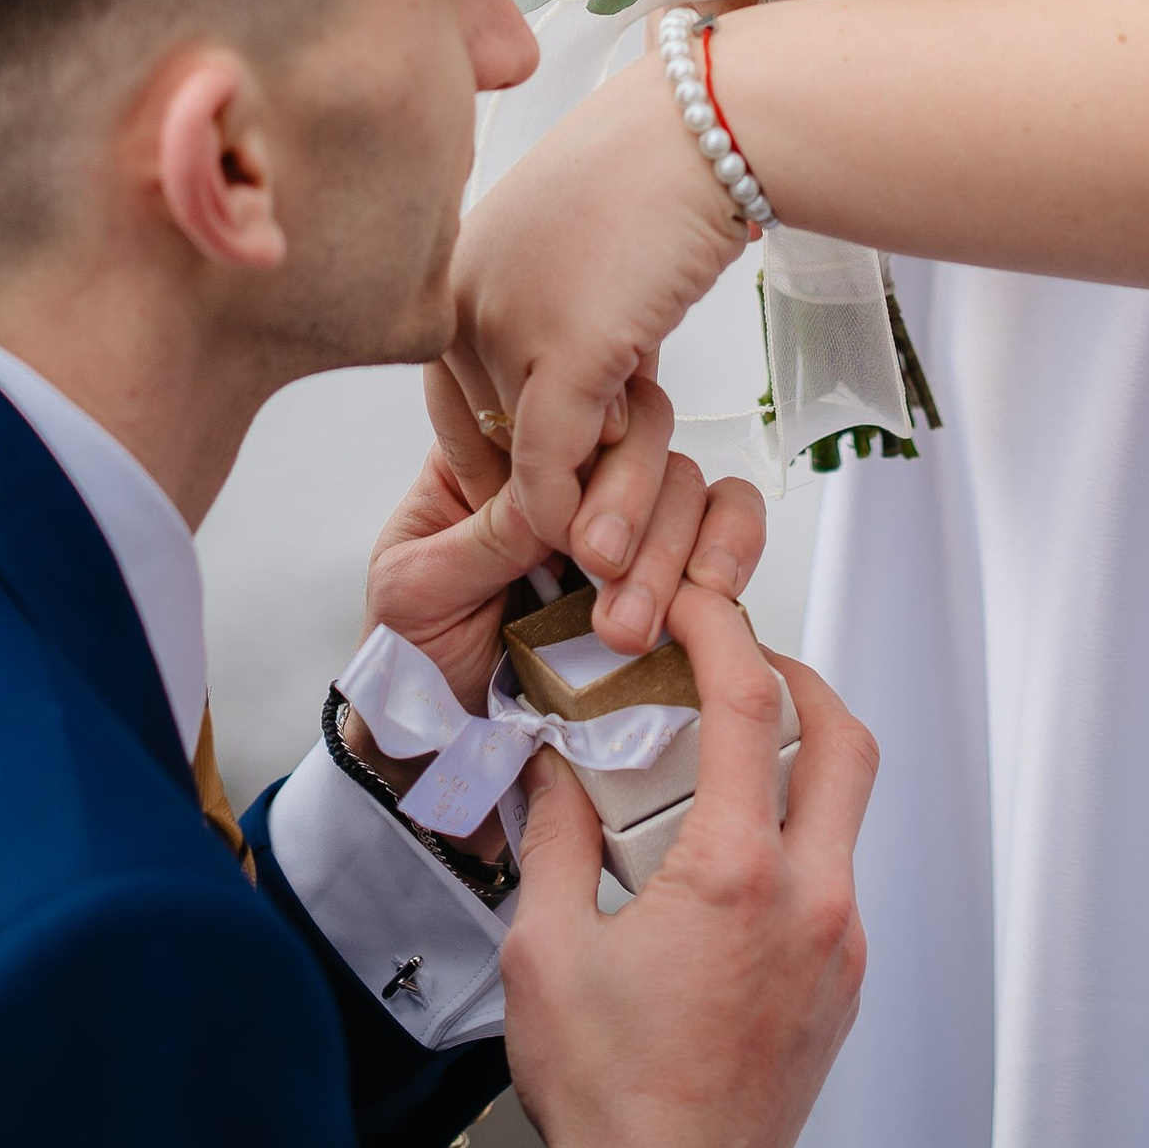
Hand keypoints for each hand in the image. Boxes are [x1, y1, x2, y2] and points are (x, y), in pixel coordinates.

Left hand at [422, 362, 767, 656]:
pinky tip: (710, 590)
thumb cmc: (416, 654)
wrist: (442, 738)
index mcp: (503, 455)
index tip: (580, 533)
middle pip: (641, 433)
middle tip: (604, 575)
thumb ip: (483, 538)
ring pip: (687, 482)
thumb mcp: (417, 588)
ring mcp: (627, 519)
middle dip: (635, 506)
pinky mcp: (670, 570)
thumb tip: (559, 492)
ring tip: (631, 626)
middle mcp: (574, 474)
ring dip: (673, 548)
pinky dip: (732, 548)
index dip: (591, 454)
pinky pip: (726, 527)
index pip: (569, 409)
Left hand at [447, 56, 748, 566]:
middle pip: (483, 427)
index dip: (489, 450)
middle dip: (533, 475)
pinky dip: (571, 504)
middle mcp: (465, 295)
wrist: (705, 124)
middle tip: (577, 507)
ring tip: (609, 493)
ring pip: (520, 454)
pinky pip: (552, 461)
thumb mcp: (575, 245)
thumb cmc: (654, 166)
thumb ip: (551, 314)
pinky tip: (596, 522)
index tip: (520, 491)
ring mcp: (509, 324)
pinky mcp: (566, 352)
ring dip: (567, 489)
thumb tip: (568, 396)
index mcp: (457, 264)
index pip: (450, 390)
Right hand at [501, 588, 875, 1147]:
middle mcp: (811, 899)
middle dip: (799, 681)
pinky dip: (795, 847)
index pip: (752, 706)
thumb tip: (553, 769)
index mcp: (737, 876)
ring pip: (846, 815)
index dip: (725, 632)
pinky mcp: (845, 987)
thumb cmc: (608, 1098)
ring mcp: (840, 945)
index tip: (696, 604)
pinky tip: (729, 871)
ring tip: (721, 774)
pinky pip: (835, 883)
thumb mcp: (545, 954)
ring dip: (797, 771)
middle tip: (742, 665)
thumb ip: (553, 841)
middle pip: (845, 739)